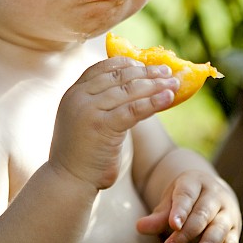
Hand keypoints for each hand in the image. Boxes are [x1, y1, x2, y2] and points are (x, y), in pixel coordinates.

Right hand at [49, 57, 178, 189]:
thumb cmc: (82, 152)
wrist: (69, 179)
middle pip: (119, 75)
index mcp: (74, 92)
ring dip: (155, 85)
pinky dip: (154, 102)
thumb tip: (133, 88)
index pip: (103, 67)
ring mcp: (89, 110)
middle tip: (167, 71)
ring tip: (174, 83)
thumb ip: (100, 102)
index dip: (127, 63)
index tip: (146, 64)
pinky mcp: (102, 125)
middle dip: (146, 72)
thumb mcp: (85, 119)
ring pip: (129, 90)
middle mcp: (79, 96)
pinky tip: (169, 98)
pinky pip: (134, 109)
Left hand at [136, 170, 240, 242]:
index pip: (187, 196)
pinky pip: (231, 241)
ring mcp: (227, 212)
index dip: (180, 210)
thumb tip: (140, 227)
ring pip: (219, 228)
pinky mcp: (235, 229)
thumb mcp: (171, 199)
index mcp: (196, 182)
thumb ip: (158, 215)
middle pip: (203, 214)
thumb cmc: (187, 197)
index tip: (173, 224)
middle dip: (187, 231)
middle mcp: (215, 196)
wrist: (214, 192)